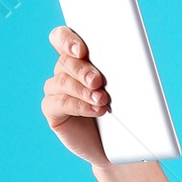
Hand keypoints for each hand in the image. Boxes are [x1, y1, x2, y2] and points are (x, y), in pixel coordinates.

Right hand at [41, 25, 111, 162]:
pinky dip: (79, 106)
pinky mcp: (52, 110)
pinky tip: (94, 110)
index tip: (81, 50)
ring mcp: (56, 90)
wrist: (116, 143)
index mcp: (78, 57)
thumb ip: (118, 70)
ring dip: (83, 90)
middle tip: (98, 81)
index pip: (62, 38)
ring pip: (62, 81)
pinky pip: (60, 103)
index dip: (67, 40)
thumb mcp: (123, 88)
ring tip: (102, 100)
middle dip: (83, 70)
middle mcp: (64, 71)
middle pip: (65, 61)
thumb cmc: (121, 111)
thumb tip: (128, 59)